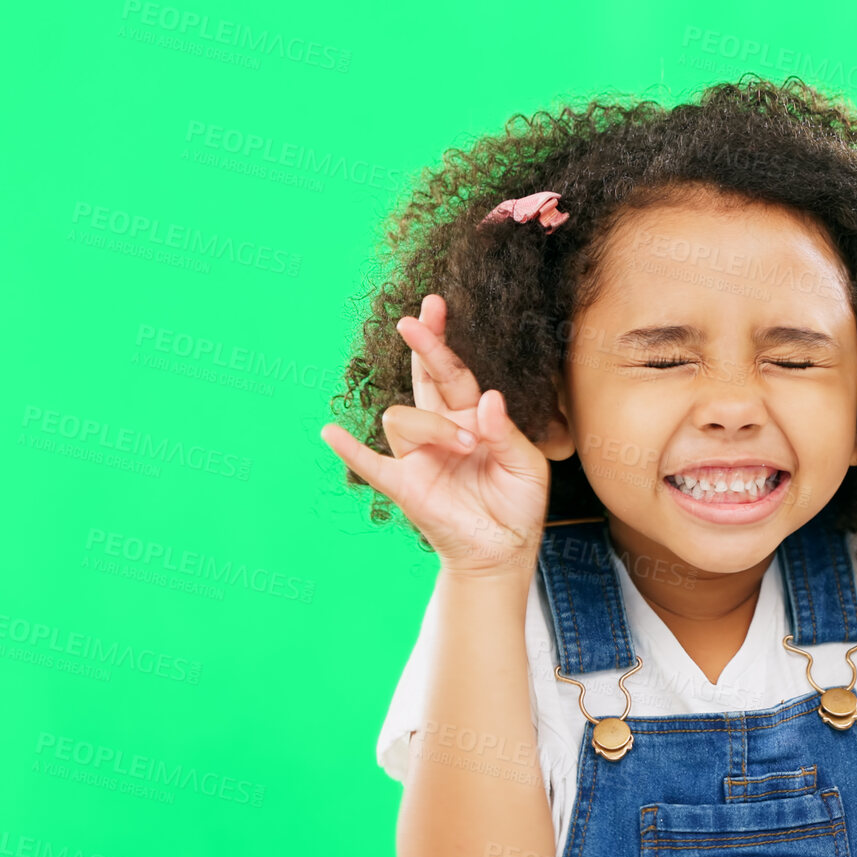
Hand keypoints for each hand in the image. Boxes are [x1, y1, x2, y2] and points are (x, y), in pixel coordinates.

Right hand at [320, 293, 550, 575]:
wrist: (503, 551)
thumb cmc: (517, 504)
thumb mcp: (525, 466)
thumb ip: (505, 434)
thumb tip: (486, 399)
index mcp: (470, 417)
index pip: (453, 372)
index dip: (442, 340)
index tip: (434, 305)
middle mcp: (440, 429)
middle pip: (424, 378)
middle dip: (423, 348)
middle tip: (415, 321)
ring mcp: (418, 455)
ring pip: (404, 418)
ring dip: (435, 425)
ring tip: (467, 447)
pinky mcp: (405, 486)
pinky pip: (371, 465)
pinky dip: (351, 450)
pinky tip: (330, 433)